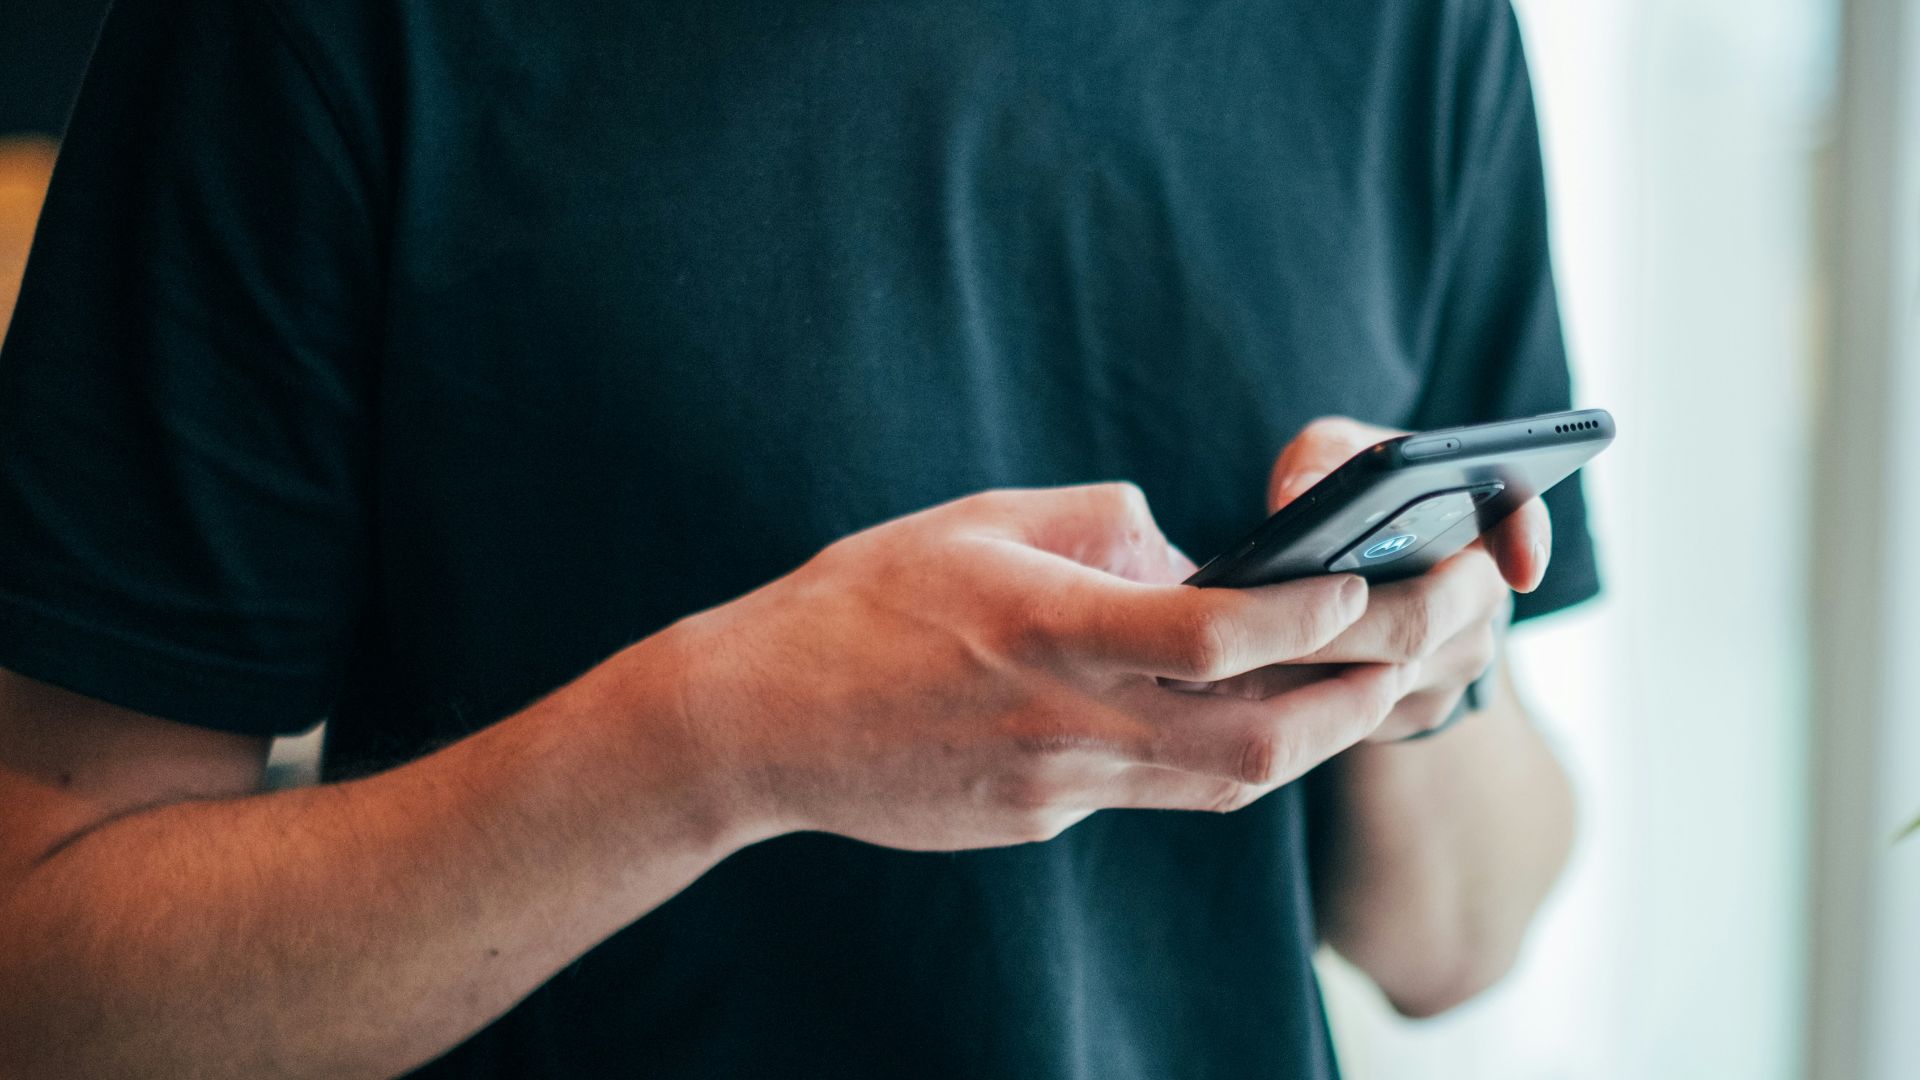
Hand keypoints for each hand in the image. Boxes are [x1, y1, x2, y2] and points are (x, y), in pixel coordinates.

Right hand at [656, 483, 1420, 850]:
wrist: (758, 723)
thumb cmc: (857, 602)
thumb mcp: (975, 522)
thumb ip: (1096, 525)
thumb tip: (1182, 546)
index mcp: (1050, 631)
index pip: (1218, 636)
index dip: (1313, 613)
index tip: (1369, 579)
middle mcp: (1067, 722)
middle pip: (1257, 742)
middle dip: (1359, 696)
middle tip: (1423, 645)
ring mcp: (1057, 789)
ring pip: (1226, 787)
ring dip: (1313, 738)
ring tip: (1367, 685)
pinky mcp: (1041, 821)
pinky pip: (1158, 795)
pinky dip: (1220, 756)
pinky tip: (1244, 717)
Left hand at [1187, 418, 1549, 741]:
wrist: (1348, 572)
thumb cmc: (1342, 497)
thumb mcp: (1331, 457)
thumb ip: (1322, 459)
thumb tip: (1301, 498)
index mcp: (1476, 520)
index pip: (1520, 519)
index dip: (1527, 541)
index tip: (1519, 567)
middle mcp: (1479, 597)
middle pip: (1422, 619)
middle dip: (1339, 620)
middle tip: (1263, 617)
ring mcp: (1453, 665)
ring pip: (1384, 676)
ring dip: (1310, 665)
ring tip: (1229, 650)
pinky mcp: (1413, 713)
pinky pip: (1360, 714)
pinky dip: (1301, 698)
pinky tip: (1241, 682)